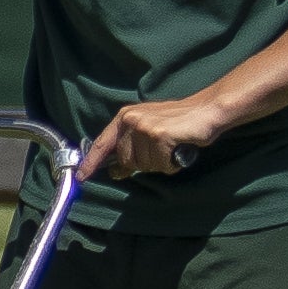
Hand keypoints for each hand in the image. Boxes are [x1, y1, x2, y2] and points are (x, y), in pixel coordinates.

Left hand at [83, 88, 231, 183]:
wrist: (206, 111)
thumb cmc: (178, 123)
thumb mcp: (148, 132)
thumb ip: (130, 148)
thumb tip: (115, 172)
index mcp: (124, 118)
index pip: (103, 144)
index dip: (91, 162)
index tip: (81, 177)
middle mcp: (130, 120)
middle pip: (127, 161)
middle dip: (145, 163)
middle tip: (162, 150)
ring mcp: (143, 127)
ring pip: (145, 165)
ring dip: (161, 163)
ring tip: (172, 147)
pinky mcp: (159, 135)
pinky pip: (161, 165)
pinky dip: (172, 163)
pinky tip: (178, 149)